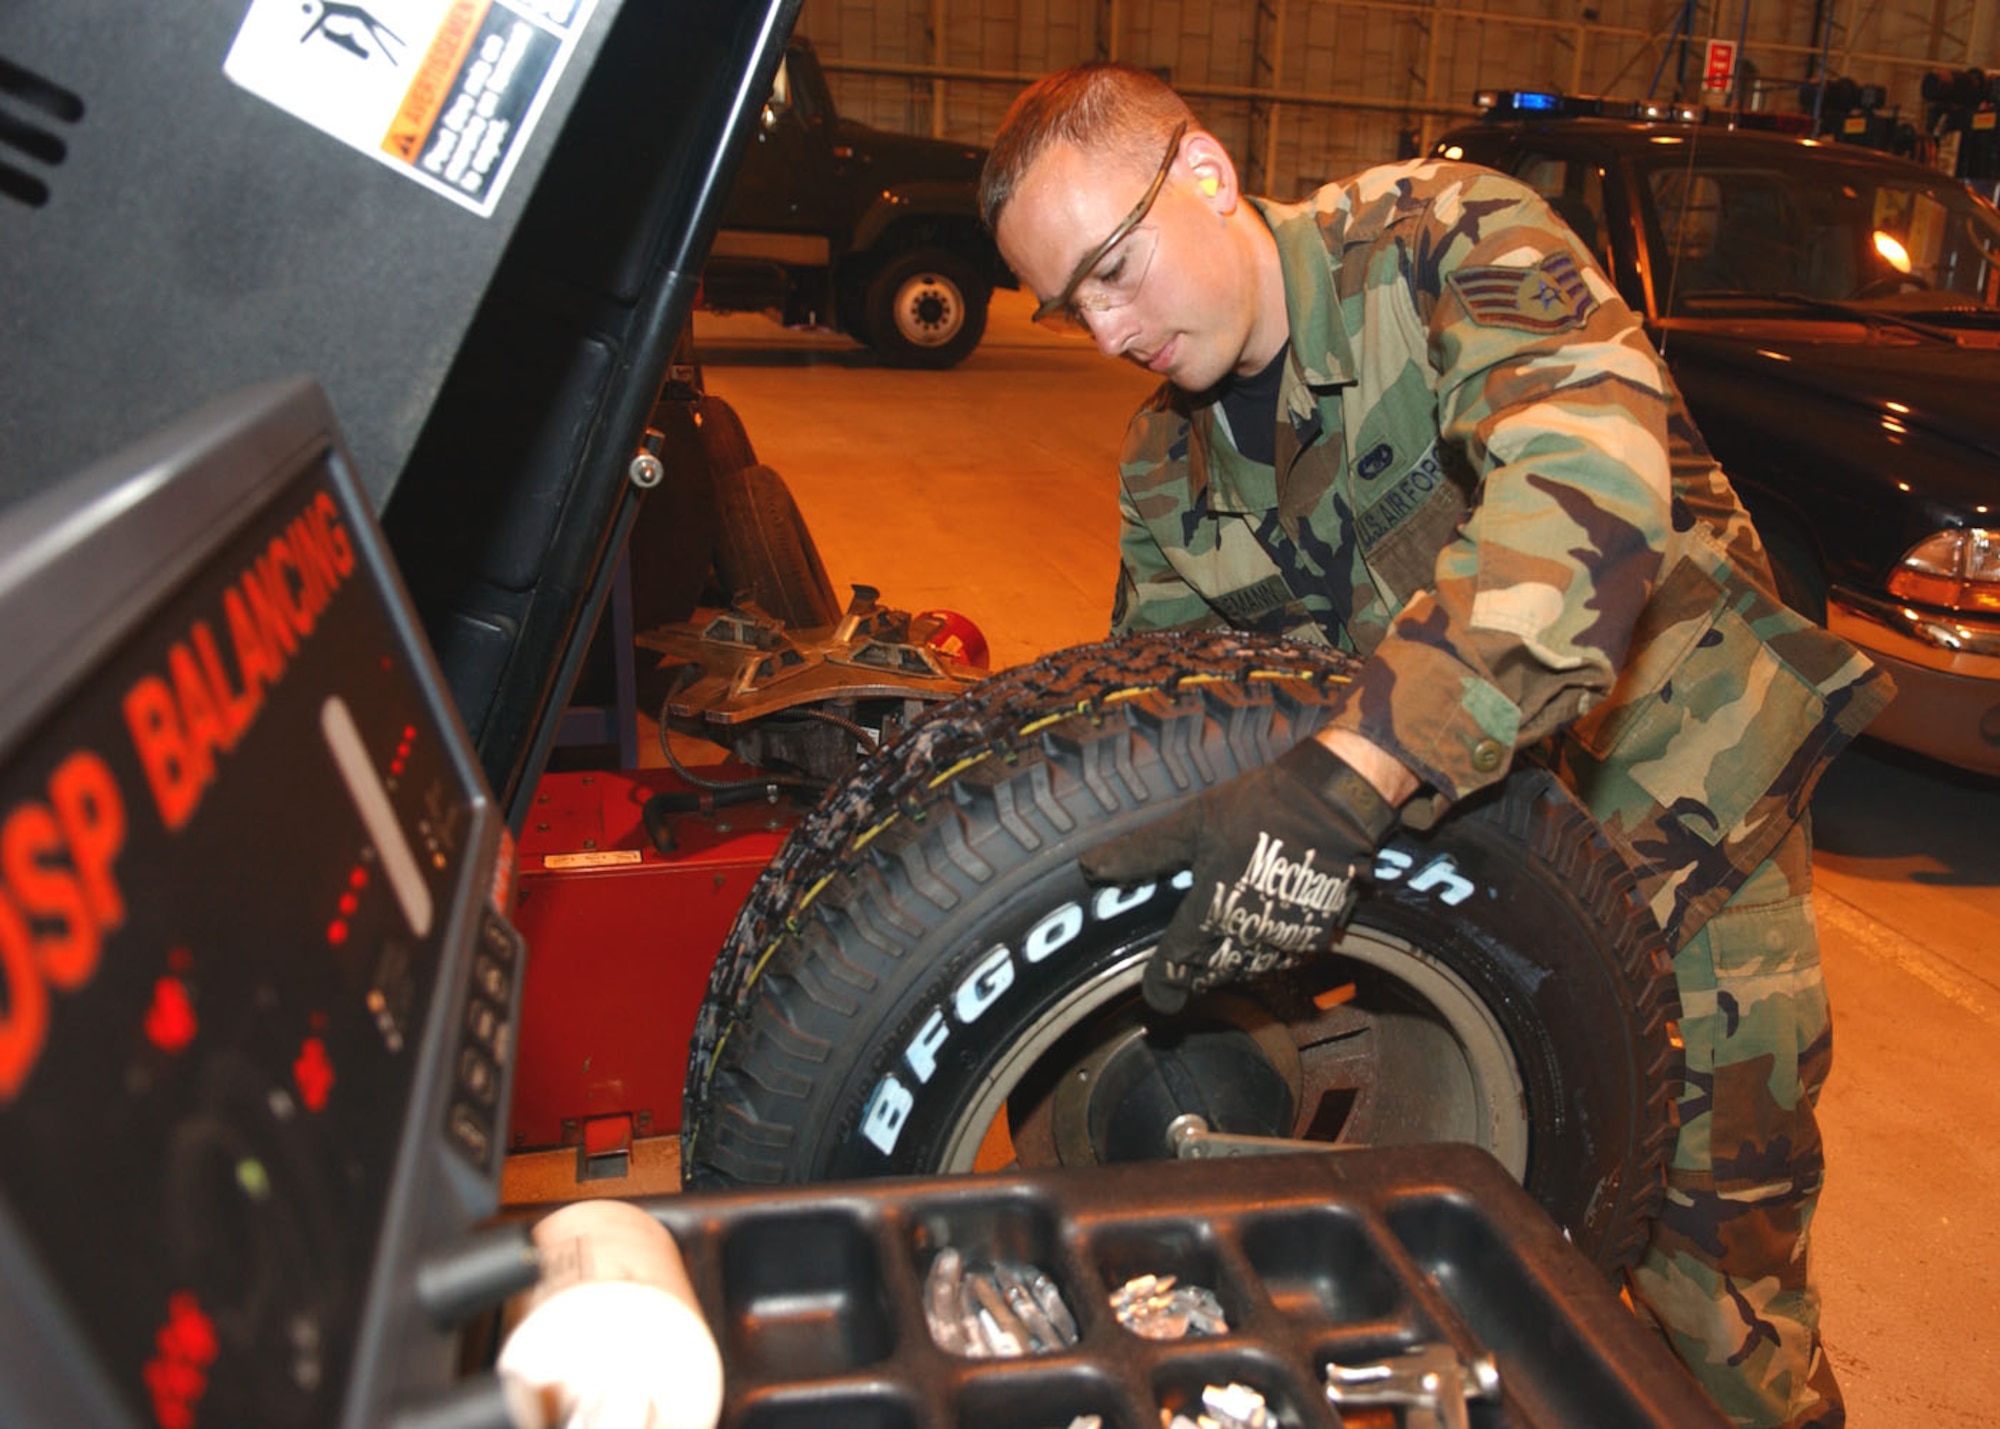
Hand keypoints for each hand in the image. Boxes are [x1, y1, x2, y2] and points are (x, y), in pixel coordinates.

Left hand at [1080, 739, 1397, 1013]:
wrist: (1336, 803)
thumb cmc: (1262, 807)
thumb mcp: (1195, 822)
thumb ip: (1144, 853)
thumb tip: (1090, 868)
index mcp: (1211, 911)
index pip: (1176, 967)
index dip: (1162, 986)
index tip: (1156, 995)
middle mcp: (1248, 937)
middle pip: (1210, 973)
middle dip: (1193, 970)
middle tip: (1180, 965)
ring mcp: (1285, 942)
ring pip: (1244, 969)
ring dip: (1226, 962)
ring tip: (1217, 941)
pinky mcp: (1315, 939)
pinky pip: (1278, 959)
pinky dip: (1260, 952)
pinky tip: (1255, 929)